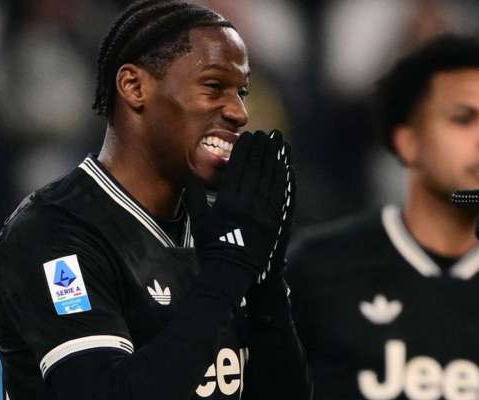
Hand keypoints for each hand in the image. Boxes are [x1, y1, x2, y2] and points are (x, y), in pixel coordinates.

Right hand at [186, 131, 288, 283]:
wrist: (231, 273)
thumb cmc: (212, 248)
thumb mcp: (198, 222)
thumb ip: (195, 198)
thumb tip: (192, 176)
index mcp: (227, 202)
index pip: (238, 168)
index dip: (244, 150)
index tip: (248, 136)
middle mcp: (246, 205)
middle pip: (257, 169)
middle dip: (262, 148)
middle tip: (266, 133)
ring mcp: (263, 213)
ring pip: (272, 179)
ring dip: (276, 158)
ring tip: (279, 143)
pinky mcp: (275, 222)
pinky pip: (282, 195)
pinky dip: (284, 178)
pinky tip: (286, 167)